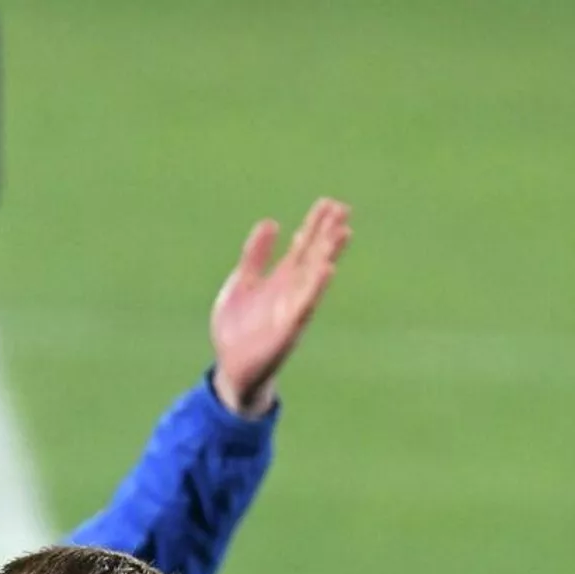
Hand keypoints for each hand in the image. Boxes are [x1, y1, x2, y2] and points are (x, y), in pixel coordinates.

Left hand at [210, 198, 351, 417]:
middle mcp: (291, 292)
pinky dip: (316, 287)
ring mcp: (292, 310)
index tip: (329, 202)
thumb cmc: (237, 329)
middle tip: (344, 208)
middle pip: (313, 256)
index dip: (315, 225)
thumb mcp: (242, 283)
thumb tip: (270, 222)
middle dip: (328, 233)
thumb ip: (255, 256)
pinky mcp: (288, 330)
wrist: (230, 369)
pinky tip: (327, 269)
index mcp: (280, 280)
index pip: (302, 246)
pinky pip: (305, 305)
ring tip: (343, 232)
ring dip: (329, 254)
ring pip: (315, 277)